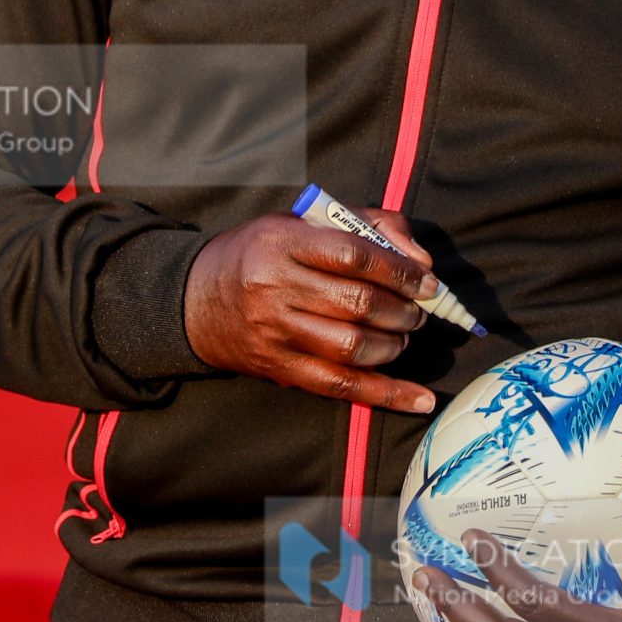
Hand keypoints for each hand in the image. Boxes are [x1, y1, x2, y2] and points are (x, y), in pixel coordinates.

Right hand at [182, 206, 439, 413]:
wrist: (195, 301)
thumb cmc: (263, 253)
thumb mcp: (304, 222)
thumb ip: (367, 226)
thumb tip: (420, 260)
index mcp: (282, 243)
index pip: (353, 256)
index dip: (398, 270)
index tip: (426, 281)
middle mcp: (275, 289)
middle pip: (357, 304)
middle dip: (402, 310)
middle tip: (417, 310)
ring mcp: (276, 333)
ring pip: (352, 347)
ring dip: (394, 344)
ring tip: (403, 335)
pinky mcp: (279, 369)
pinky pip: (340, 386)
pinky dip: (387, 395)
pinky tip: (421, 400)